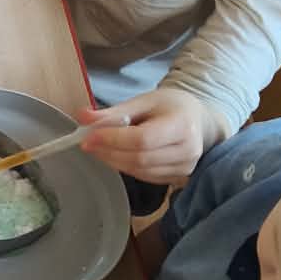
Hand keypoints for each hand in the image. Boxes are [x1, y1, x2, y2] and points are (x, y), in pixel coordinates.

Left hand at [78, 87, 217, 184]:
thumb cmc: (170, 107)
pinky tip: (115, 156)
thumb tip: (83, 117)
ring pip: (140, 171)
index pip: (143, 139)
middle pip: (140, 158)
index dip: (113, 139)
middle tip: (86, 143)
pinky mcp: (178, 178)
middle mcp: (188, 150)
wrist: (197, 120)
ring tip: (98, 148)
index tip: (88, 136)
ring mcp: (185, 168)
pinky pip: (145, 177)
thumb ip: (114, 111)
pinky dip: (126, 167)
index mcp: (182, 125)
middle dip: (108, 152)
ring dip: (113, 161)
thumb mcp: (144, 101)